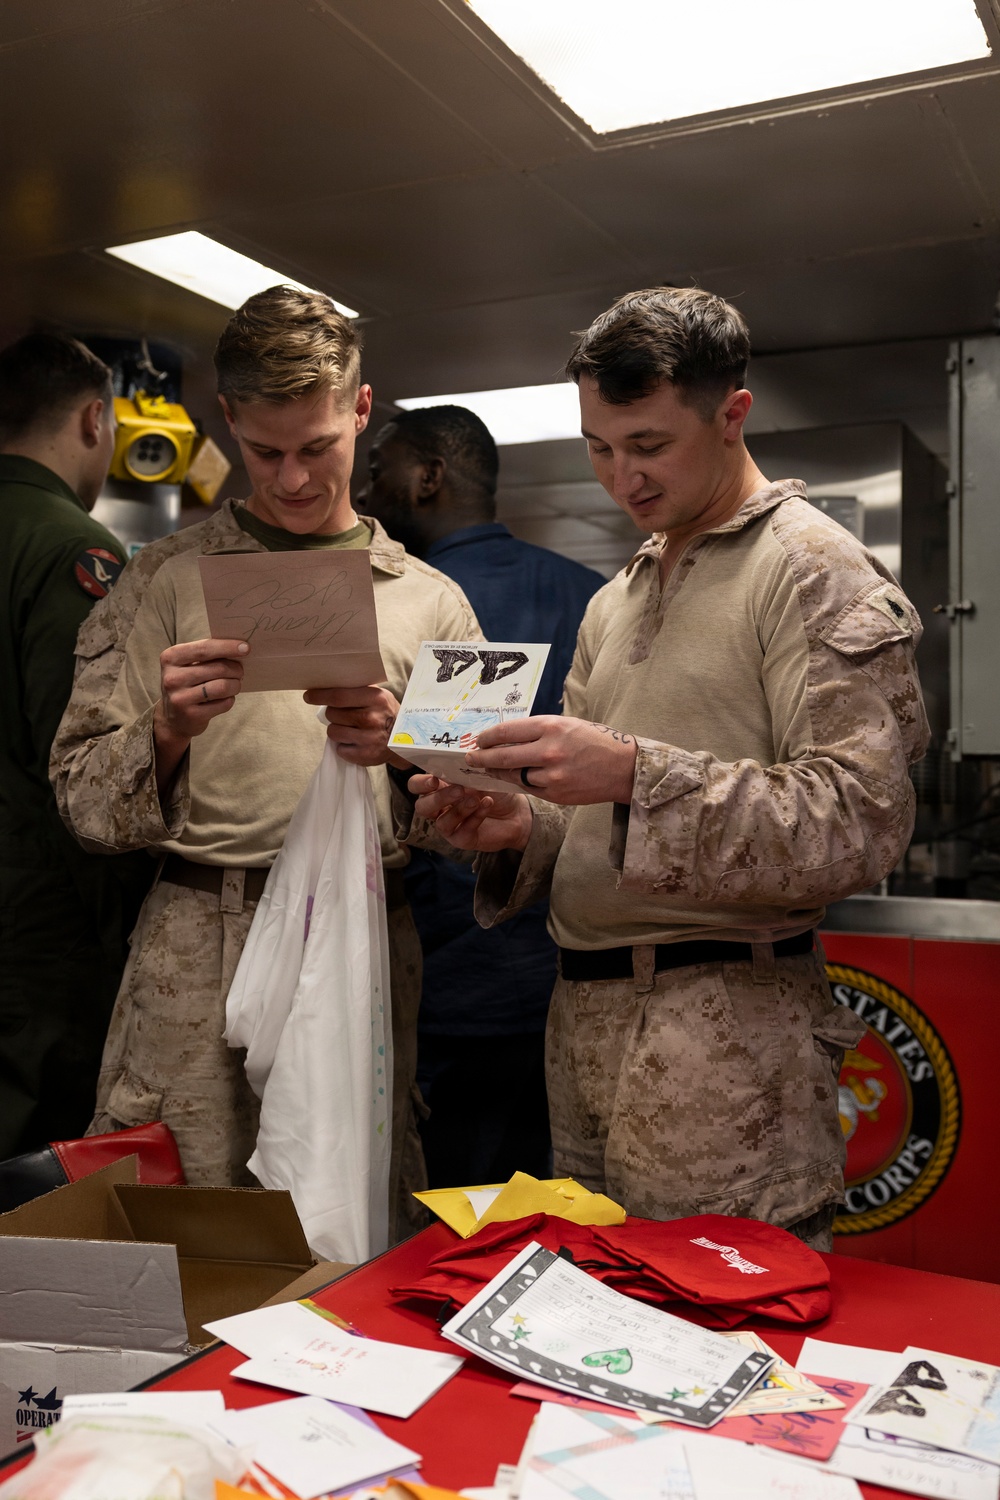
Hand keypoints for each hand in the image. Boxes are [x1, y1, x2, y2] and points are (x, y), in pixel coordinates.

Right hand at [154, 637, 248, 792]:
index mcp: (170, 658)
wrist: (169, 720)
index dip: (228, 647)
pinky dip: (229, 702)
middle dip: (236, 669)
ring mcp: (180, 698)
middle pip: (220, 668)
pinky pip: (224, 704)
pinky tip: (221, 702)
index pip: (205, 647)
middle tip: (240, 672)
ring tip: (232, 686)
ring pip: (224, 686)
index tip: (247, 647)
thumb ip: (209, 653)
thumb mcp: (189, 665)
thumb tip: (243, 645)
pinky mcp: (192, 717)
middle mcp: (172, 678)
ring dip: (235, 685)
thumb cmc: (186, 685)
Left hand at [303, 684, 401, 765]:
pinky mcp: (366, 756)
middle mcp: (372, 718)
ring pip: (333, 732)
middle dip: (332, 714)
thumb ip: (358, 690)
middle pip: (333, 714)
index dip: (320, 696)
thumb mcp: (379, 696)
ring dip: (336, 730)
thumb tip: (329, 684)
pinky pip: (340, 749)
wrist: (407, 740)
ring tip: (350, 730)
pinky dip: (343, 746)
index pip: (339, 696)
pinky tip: (355, 742)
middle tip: (343, 716)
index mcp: (375, 698)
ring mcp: (369, 739)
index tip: (308, 696)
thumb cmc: (387, 714)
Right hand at [410, 774, 533, 851]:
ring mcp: (450, 826)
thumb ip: (466, 771)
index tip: (434, 779)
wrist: (517, 811)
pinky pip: (462, 832)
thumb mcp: (481, 775)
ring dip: (459, 809)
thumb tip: (459, 763)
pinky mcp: (463, 840)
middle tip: (459, 790)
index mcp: (438, 789)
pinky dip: (475, 818)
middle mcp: (439, 809)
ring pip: (441, 822)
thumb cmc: (495, 790)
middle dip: (439, 798)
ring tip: (477, 799)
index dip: (420, 783)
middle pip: (422, 807)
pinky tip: (487, 804)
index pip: (416, 786)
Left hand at [466, 715, 637, 804]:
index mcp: (551, 727)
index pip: (506, 731)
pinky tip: (511, 779)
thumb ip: (537, 730)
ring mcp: (552, 775)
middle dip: (482, 758)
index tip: (478, 740)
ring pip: (513, 775)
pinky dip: (518, 783)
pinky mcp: (555, 794)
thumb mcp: (566, 724)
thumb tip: (506, 737)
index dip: (487, 737)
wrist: (623, 768)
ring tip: (488, 770)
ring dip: (497, 773)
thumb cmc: (595, 741)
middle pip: (503, 756)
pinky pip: (528, 788)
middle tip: (470, 759)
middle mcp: (549, 750)